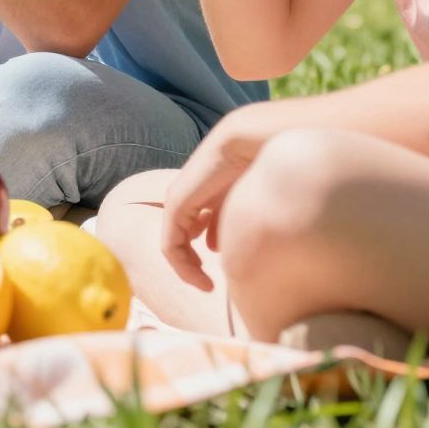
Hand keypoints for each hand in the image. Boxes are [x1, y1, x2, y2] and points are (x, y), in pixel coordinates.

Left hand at [159, 113, 267, 290]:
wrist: (248, 140)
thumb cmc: (258, 166)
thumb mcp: (242, 201)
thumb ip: (228, 222)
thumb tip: (215, 248)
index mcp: (203, 196)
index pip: (191, 231)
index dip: (200, 257)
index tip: (216, 280)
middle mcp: (187, 198)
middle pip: (180, 238)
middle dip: (190, 265)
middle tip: (206, 286)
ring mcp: (178, 200)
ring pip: (173, 244)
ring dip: (186, 268)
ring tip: (204, 284)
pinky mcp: (177, 205)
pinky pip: (171, 243)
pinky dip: (182, 264)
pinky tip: (199, 275)